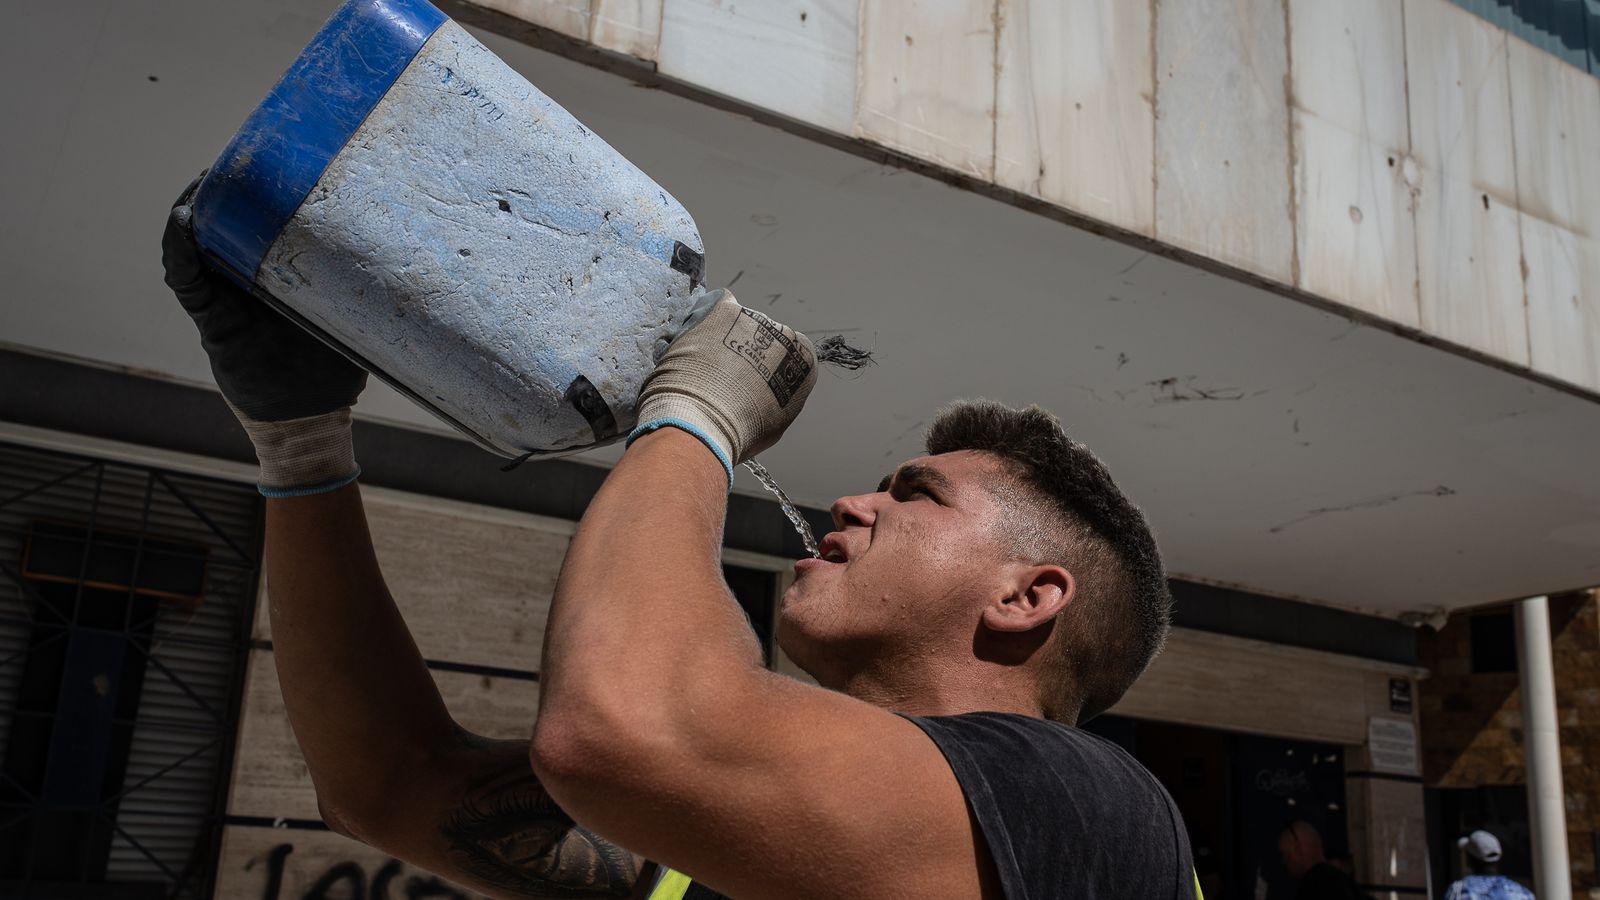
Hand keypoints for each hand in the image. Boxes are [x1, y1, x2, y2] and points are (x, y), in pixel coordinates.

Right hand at [162, 175, 367, 494]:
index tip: (277, 154)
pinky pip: (185, 276)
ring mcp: (222, 296)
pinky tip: (185, 222)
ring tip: (210, 176)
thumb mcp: (353, 312)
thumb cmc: (332, 366)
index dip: (261, 187)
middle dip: (230, 184)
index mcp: (274, 273)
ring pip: (195, 238)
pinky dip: (179, 247)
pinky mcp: (211, 319)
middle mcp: (243, 279)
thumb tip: (422, 250)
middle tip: (247, 152)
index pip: (259, 220)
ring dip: (197, 204)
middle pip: (224, 219)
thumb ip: (367, 283)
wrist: (309, 416)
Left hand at [630, 289, 816, 478]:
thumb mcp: (776, 422)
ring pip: (736, 324)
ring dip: (721, 339)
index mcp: (804, 360)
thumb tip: (767, 395)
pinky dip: (705, 318)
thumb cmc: (742, 430)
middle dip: (743, 352)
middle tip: (721, 376)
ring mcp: (754, 317)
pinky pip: (714, 306)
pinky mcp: (724, 309)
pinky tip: (695, 340)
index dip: (766, 370)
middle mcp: (785, 333)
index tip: (750, 383)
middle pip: (764, 337)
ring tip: (702, 366)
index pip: (789, 357)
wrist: (706, 418)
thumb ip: (779, 398)